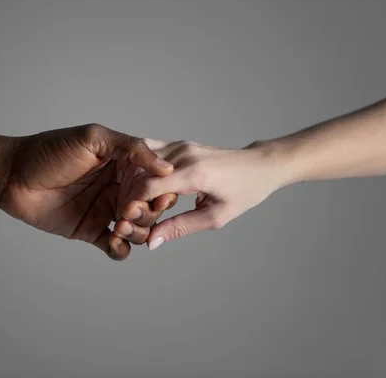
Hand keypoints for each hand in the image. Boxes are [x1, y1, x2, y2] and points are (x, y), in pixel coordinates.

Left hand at [0, 124, 177, 259]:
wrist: (12, 175)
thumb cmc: (49, 150)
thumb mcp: (93, 138)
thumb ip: (130, 148)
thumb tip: (166, 167)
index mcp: (123, 164)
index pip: (155, 181)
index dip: (161, 191)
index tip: (156, 196)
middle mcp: (118, 187)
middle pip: (151, 208)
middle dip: (148, 213)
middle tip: (127, 210)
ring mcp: (105, 210)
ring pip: (138, 229)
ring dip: (137, 232)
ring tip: (119, 227)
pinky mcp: (91, 230)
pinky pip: (116, 247)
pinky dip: (121, 249)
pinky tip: (112, 241)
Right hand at [119, 139, 287, 249]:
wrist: (261, 165)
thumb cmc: (244, 192)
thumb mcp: (215, 217)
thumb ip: (181, 228)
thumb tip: (152, 241)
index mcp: (195, 173)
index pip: (149, 186)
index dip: (132, 205)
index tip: (124, 221)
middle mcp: (184, 154)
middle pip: (140, 173)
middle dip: (128, 195)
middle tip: (125, 216)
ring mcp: (181, 145)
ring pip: (141, 162)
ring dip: (131, 182)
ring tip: (131, 204)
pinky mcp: (180, 144)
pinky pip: (150, 154)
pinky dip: (140, 170)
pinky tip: (138, 187)